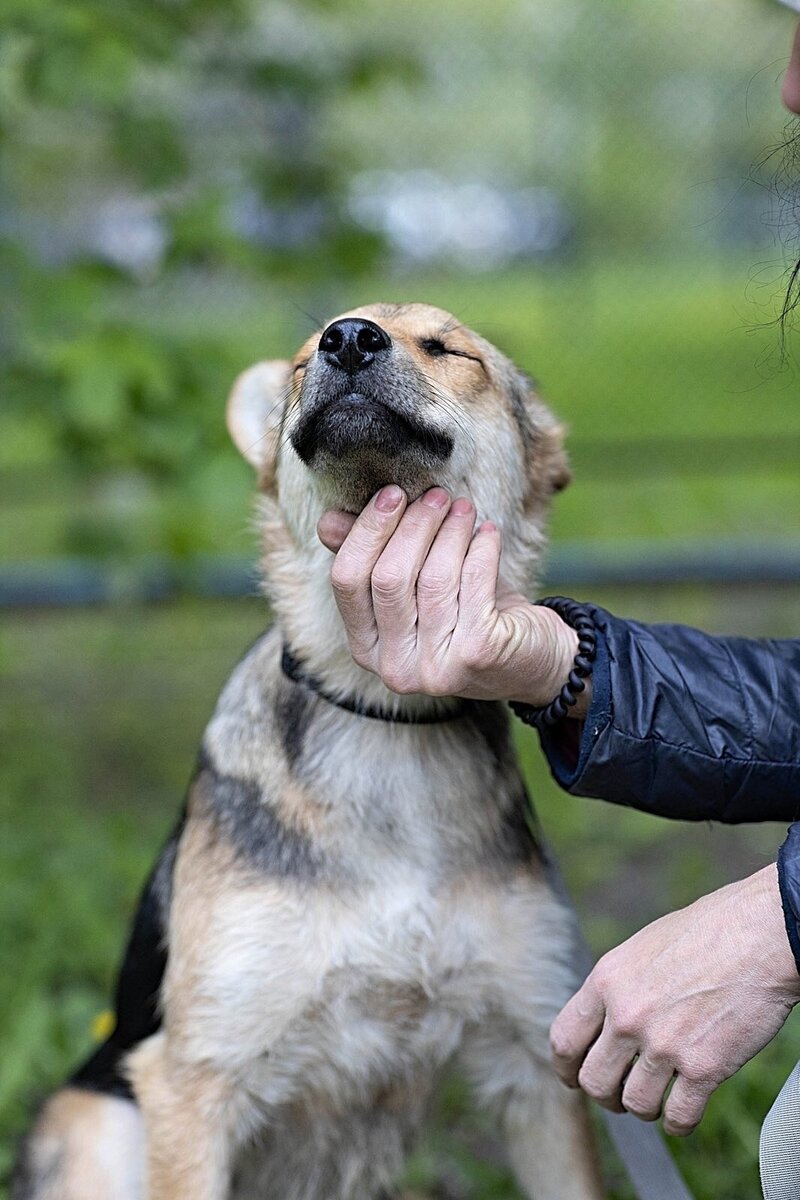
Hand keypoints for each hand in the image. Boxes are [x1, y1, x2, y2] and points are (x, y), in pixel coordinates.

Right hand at [317, 485, 587, 707]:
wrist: (533, 662)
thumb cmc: (468, 616)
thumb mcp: (416, 588)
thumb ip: (374, 557)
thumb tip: (328, 521)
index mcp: (367, 648)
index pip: (346, 581)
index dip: (367, 531)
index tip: (392, 494)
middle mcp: (394, 667)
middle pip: (388, 578)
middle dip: (413, 526)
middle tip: (436, 496)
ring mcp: (436, 668)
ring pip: (433, 579)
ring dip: (450, 532)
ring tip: (464, 509)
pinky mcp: (478, 655)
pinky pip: (474, 583)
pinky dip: (481, 549)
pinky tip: (488, 533)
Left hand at [550, 864, 799, 1135]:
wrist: (759, 935)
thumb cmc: (706, 933)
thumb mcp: (643, 947)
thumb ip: (618, 985)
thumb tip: (602, 1021)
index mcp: (607, 980)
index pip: (564, 1040)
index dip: (566, 1067)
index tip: (575, 1077)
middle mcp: (627, 1015)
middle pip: (593, 1082)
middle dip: (605, 1095)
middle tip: (621, 1094)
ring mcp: (664, 1044)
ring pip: (634, 1104)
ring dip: (645, 1108)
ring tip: (658, 1098)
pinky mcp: (704, 1067)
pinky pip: (678, 1118)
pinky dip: (678, 1123)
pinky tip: (683, 1114)